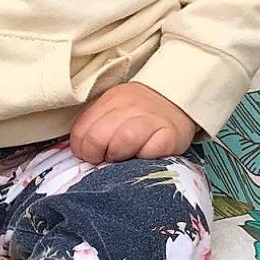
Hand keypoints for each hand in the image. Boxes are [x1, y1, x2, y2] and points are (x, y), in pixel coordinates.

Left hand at [70, 82, 194, 163]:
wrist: (179, 101)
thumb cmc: (141, 113)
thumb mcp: (115, 110)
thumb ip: (97, 126)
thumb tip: (82, 152)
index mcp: (111, 101)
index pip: (81, 130)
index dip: (81, 149)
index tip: (90, 154)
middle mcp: (129, 107)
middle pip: (98, 137)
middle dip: (96, 155)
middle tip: (105, 159)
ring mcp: (150, 120)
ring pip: (124, 140)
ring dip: (118, 156)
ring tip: (123, 158)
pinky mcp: (169, 135)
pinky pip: (150, 151)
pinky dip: (143, 158)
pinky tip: (143, 156)